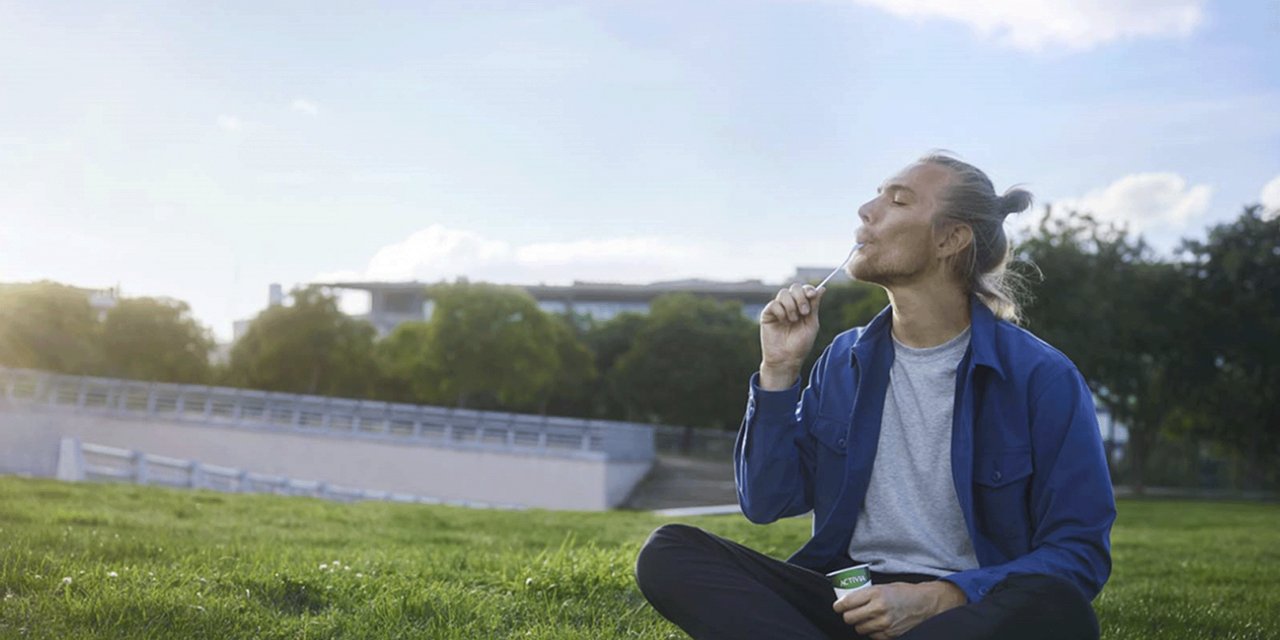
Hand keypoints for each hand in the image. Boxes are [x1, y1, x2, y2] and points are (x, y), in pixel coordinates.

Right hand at [759, 284, 824, 388]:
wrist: (787, 359)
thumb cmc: (800, 344)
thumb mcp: (812, 324)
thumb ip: (815, 306)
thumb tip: (822, 288)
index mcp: (802, 307)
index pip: (804, 290)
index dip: (808, 289)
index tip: (812, 295)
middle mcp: (790, 305)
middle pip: (794, 288)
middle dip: (801, 297)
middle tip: (804, 312)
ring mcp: (778, 309)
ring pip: (783, 293)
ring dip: (791, 306)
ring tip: (793, 320)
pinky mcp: (767, 314)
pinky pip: (774, 304)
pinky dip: (781, 312)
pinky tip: (783, 322)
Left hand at [832, 582, 965, 638]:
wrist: (925, 603)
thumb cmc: (904, 593)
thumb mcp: (884, 587)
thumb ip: (866, 594)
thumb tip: (847, 600)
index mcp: (875, 593)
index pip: (847, 602)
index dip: (839, 605)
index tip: (838, 606)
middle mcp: (878, 608)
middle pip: (849, 618)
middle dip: (848, 615)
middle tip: (851, 613)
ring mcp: (884, 623)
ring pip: (859, 629)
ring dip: (860, 624)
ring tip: (866, 618)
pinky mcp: (889, 634)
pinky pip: (871, 636)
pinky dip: (871, 631)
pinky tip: (876, 624)